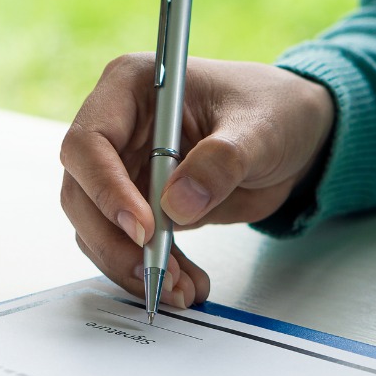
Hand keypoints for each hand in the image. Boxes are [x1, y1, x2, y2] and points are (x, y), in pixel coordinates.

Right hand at [60, 54, 334, 306]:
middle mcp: (117, 128)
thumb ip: (221, 161)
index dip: (105, 188)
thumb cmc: (274, 110)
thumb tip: (177, 205)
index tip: (144, 228)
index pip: (89, 142)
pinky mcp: (137, 203)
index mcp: (130, 88)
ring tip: (180, 288)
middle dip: (114, 240)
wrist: (293, 134)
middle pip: (81, 192)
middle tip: (156, 272)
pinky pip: (126, 244)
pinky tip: (186, 284)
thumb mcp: (261, 129)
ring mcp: (122, 168)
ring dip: (130, 264)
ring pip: (96, 226)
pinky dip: (150, 269)